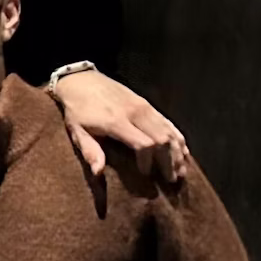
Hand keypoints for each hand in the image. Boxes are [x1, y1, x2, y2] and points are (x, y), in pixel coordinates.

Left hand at [53, 69, 188, 184]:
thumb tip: (98, 173)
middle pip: (162, 139)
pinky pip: (168, 122)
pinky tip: (182, 151)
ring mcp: (144, 107)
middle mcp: (136, 113)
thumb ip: (90, 152)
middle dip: (169, 161)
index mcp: (117, 121)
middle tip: (171, 180)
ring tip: (181, 170)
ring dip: (178, 151)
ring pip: (170, 130)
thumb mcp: (77, 131)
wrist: (81, 80)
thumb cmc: (77, 109)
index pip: (144, 144)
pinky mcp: (147, 104)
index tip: (145, 174)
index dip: (148, 162)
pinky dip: (178, 138)